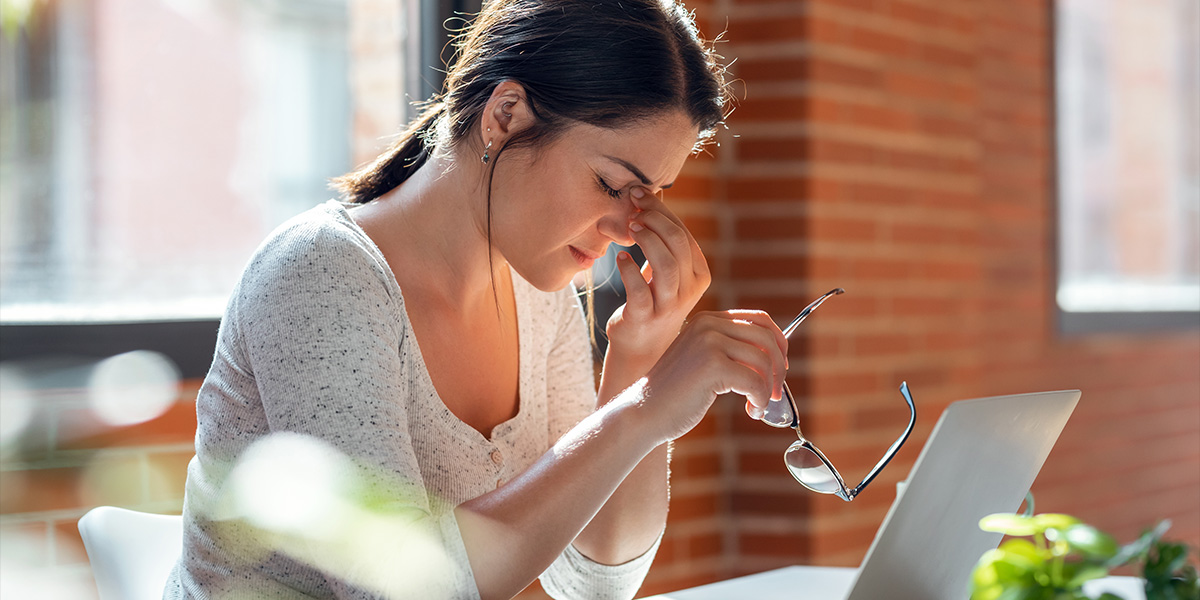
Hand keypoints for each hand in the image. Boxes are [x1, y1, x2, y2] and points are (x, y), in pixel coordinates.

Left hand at [605, 188, 709, 367]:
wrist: (641, 345)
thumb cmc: (652, 299)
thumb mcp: (666, 271)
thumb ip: (662, 240)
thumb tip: (646, 194)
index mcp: (699, 273)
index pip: (685, 234)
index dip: (662, 211)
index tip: (639, 195)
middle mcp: (690, 289)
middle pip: (678, 243)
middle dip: (654, 219)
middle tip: (633, 207)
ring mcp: (669, 305)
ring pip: (666, 264)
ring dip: (646, 239)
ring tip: (630, 227)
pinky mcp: (646, 317)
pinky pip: (639, 290)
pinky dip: (629, 269)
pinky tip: (621, 258)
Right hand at [631, 310, 788, 443]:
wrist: (644, 411)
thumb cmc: (676, 393)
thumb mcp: (702, 360)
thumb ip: (729, 350)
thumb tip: (775, 356)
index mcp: (708, 320)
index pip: (759, 319)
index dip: (778, 342)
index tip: (779, 367)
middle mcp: (709, 325)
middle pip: (766, 337)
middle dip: (778, 367)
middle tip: (775, 392)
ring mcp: (709, 343)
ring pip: (763, 360)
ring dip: (768, 388)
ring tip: (758, 405)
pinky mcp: (713, 366)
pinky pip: (755, 381)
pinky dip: (759, 399)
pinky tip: (751, 411)